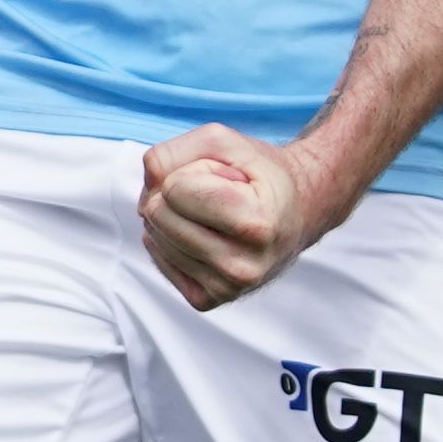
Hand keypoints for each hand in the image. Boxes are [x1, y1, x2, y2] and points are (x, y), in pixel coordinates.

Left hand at [135, 125, 327, 311]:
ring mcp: (226, 288)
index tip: (227, 178)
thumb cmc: (259, 173)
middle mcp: (243, 266)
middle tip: (219, 196)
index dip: (194, 171)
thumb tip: (144, 198)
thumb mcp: (223, 142)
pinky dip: (171, 239)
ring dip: (176, 216)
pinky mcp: (207, 300)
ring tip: (215, 215)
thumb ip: (173, 153)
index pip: (174, 188)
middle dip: (179, 193)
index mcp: (256, 224)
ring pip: (154, 237)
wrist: (298, 210)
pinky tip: (204, 234)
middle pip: (158, 214)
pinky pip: (158, 259)